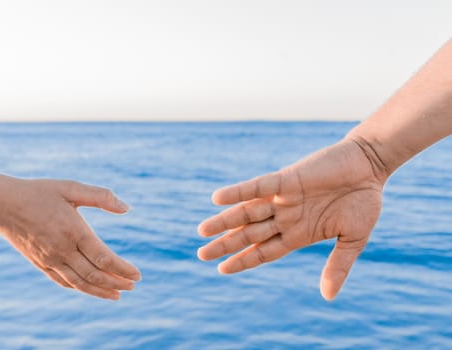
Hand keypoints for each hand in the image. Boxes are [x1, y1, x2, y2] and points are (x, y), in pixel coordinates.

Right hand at [0, 178, 140, 299]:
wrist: (0, 204)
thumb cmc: (38, 192)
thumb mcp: (70, 188)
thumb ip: (100, 197)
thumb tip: (127, 208)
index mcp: (74, 231)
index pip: (104, 259)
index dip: (123, 269)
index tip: (137, 275)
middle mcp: (62, 250)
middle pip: (95, 275)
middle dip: (117, 282)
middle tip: (133, 285)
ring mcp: (50, 260)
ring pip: (80, 283)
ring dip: (101, 290)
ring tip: (118, 294)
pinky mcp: (40, 263)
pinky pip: (63, 281)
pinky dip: (80, 287)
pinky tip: (90, 288)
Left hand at [198, 139, 385, 299]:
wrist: (370, 167)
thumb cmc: (364, 201)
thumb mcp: (352, 239)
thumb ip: (338, 266)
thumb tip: (329, 297)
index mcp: (299, 234)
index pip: (264, 251)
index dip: (244, 260)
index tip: (222, 269)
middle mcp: (285, 217)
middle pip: (249, 234)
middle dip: (226, 245)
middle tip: (201, 254)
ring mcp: (283, 199)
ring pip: (247, 212)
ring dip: (225, 221)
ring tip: (202, 231)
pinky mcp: (286, 179)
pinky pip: (257, 186)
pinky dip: (238, 192)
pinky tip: (217, 198)